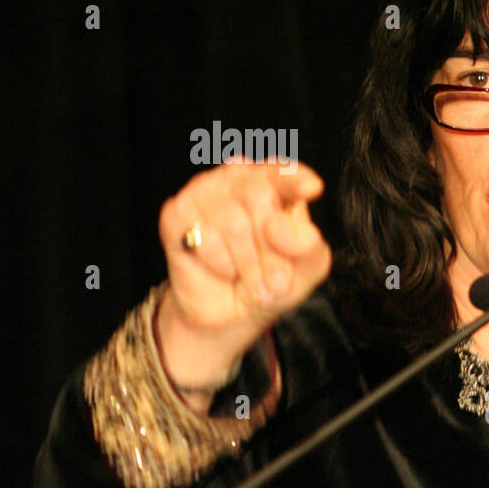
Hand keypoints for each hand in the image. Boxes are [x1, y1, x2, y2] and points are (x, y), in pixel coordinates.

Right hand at [155, 159, 330, 394]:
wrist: (230, 316)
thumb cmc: (271, 281)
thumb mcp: (308, 268)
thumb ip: (307, 244)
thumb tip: (276, 226)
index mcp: (275, 181)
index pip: (284, 172)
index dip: (295, 180)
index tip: (311, 189)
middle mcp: (238, 178)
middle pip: (260, 195)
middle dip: (272, 249)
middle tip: (276, 280)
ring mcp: (204, 192)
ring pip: (233, 222)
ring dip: (248, 264)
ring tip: (250, 279)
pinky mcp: (176, 214)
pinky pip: (203, 237)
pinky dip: (219, 263)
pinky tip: (222, 267)